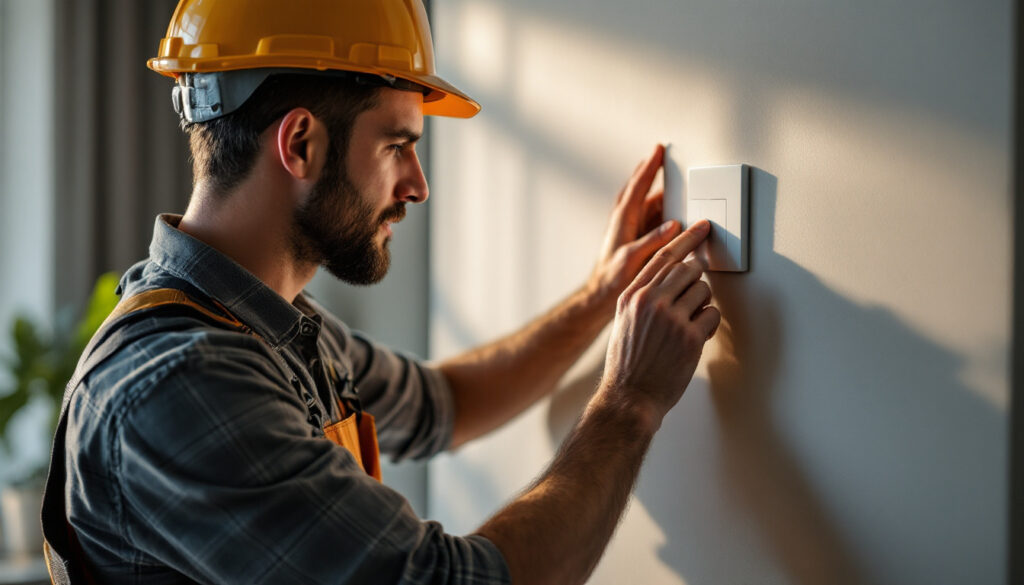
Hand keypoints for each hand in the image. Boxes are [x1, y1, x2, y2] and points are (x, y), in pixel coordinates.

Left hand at [588, 144, 682, 310]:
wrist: (602, 293)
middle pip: (640, 188)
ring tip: (673, 180)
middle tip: (662, 154)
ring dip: (659, 190)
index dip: (649, 168)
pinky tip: (673, 208)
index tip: (658, 151)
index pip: (638, 187)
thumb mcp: (633, 259)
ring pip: (647, 201)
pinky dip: (662, 208)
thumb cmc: (613, 278)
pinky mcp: (637, 236)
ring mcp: (631, 227)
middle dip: (651, 171)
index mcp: (624, 220)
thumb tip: (673, 225)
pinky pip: (652, 216)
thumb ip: (652, 241)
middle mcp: (626, 219)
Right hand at [600, 220, 720, 429]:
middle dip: (697, 277)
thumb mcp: (624, 321)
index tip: (701, 227)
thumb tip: (669, 278)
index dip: (685, 238)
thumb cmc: (628, 363)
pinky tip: (695, 337)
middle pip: (688, 269)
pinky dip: (708, 324)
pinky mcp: (689, 337)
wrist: (629, 397)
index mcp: (631, 296)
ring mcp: (671, 318)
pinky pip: (712, 315)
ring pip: (703, 290)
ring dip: (703, 304)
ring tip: (689, 323)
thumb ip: (642, 297)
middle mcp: (649, 302)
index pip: (663, 257)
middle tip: (697, 289)